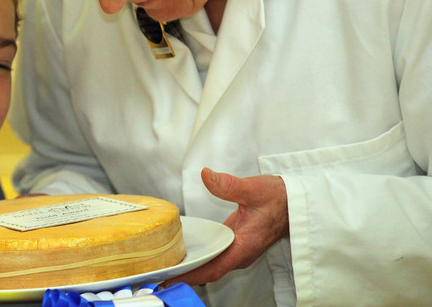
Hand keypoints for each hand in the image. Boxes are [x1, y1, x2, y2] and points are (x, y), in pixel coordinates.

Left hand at [163, 168, 288, 286]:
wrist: (296, 202)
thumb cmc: (279, 198)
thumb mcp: (253, 188)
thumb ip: (228, 184)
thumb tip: (207, 176)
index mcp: (245, 245)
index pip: (214, 268)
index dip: (192, 275)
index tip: (171, 279)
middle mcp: (241, 253)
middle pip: (210, 270)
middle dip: (185, 274)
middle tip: (159, 272)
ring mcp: (239, 250)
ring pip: (212, 264)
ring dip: (191, 266)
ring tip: (165, 264)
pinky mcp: (237, 244)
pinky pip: (215, 256)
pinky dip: (199, 257)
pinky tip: (183, 252)